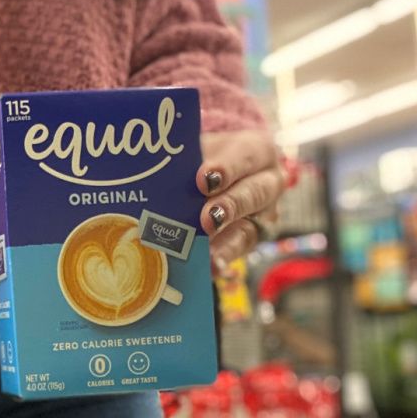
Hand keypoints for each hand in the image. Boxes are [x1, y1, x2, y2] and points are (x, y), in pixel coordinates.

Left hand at [196, 131, 284, 272]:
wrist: (212, 170)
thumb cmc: (202, 155)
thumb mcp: (197, 148)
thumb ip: (184, 159)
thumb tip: (149, 171)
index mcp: (256, 151)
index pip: (246, 157)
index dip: (227, 168)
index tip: (204, 179)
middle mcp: (267, 182)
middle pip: (253, 195)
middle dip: (229, 207)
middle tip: (206, 219)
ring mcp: (263, 214)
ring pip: (249, 227)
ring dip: (226, 241)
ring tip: (207, 254)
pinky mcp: (251, 238)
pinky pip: (238, 251)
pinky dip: (223, 259)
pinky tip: (210, 268)